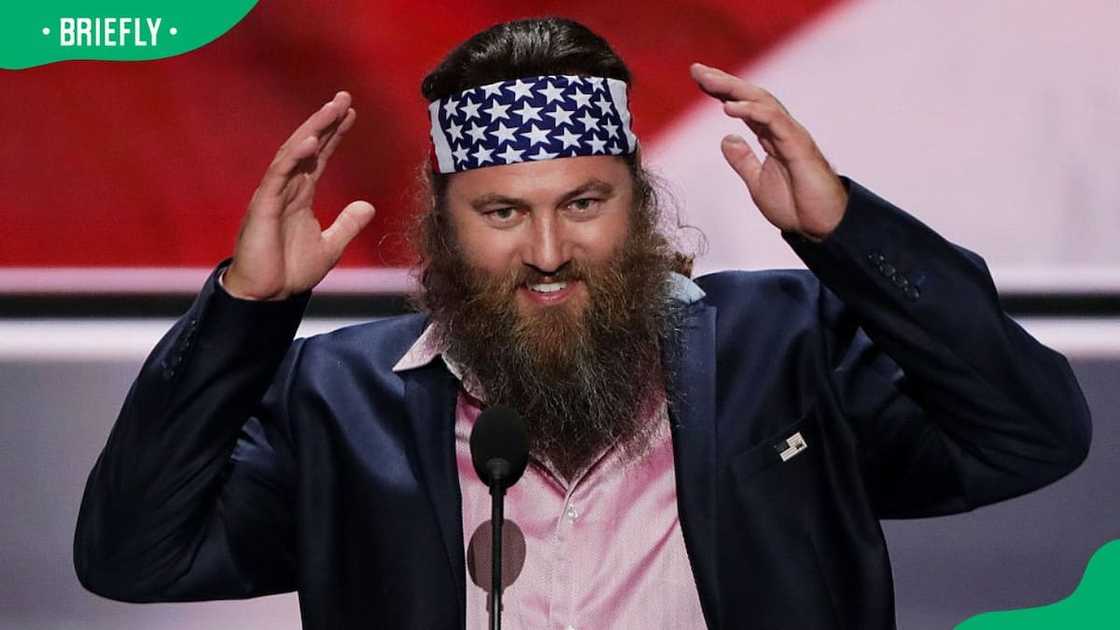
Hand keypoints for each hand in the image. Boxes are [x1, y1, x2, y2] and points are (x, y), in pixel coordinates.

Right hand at [224, 91, 375, 299]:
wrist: (267, 297)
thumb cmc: (290, 272)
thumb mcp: (330, 247)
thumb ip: (347, 225)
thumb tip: (368, 205)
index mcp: (300, 196)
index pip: (319, 157)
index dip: (335, 135)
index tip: (351, 113)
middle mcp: (286, 189)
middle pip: (307, 147)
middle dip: (325, 121)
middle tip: (344, 97)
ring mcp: (272, 195)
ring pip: (292, 154)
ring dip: (312, 130)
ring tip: (331, 109)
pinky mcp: (262, 207)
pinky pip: (278, 176)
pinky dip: (293, 158)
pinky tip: (310, 142)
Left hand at [689, 63, 845, 240]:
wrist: (821, 226)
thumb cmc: (797, 207)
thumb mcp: (758, 182)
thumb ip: (743, 160)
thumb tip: (726, 139)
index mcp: (770, 137)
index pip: (743, 106)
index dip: (722, 91)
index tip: (699, 78)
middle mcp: (781, 130)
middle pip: (750, 97)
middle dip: (724, 81)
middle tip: (697, 70)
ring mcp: (791, 135)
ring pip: (762, 101)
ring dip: (734, 89)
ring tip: (709, 81)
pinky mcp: (798, 145)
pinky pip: (774, 121)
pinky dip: (751, 111)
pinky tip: (729, 107)